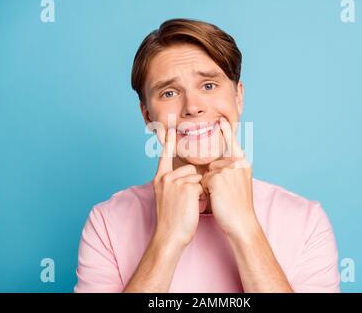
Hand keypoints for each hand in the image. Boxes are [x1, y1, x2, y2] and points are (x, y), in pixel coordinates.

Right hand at [152, 127, 203, 247]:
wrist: (169, 236)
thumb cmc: (172, 219)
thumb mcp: (167, 197)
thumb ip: (173, 182)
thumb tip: (190, 173)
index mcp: (160, 178)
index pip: (165, 155)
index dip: (168, 141)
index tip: (170, 126)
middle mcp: (165, 177)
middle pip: (189, 169)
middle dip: (194, 184)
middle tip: (186, 202)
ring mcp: (175, 182)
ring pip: (197, 177)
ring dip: (199, 191)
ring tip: (189, 205)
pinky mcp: (186, 188)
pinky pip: (202, 186)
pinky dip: (202, 197)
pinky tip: (193, 208)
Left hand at [201, 117, 256, 237]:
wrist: (242, 223)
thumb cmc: (238, 208)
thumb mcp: (239, 185)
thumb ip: (231, 172)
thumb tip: (216, 167)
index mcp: (243, 164)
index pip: (233, 145)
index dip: (227, 132)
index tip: (221, 119)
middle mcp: (237, 163)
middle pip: (214, 164)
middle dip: (213, 179)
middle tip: (225, 195)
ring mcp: (228, 169)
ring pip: (207, 173)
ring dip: (209, 186)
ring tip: (222, 198)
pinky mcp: (218, 177)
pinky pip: (204, 180)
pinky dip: (206, 190)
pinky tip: (217, 199)